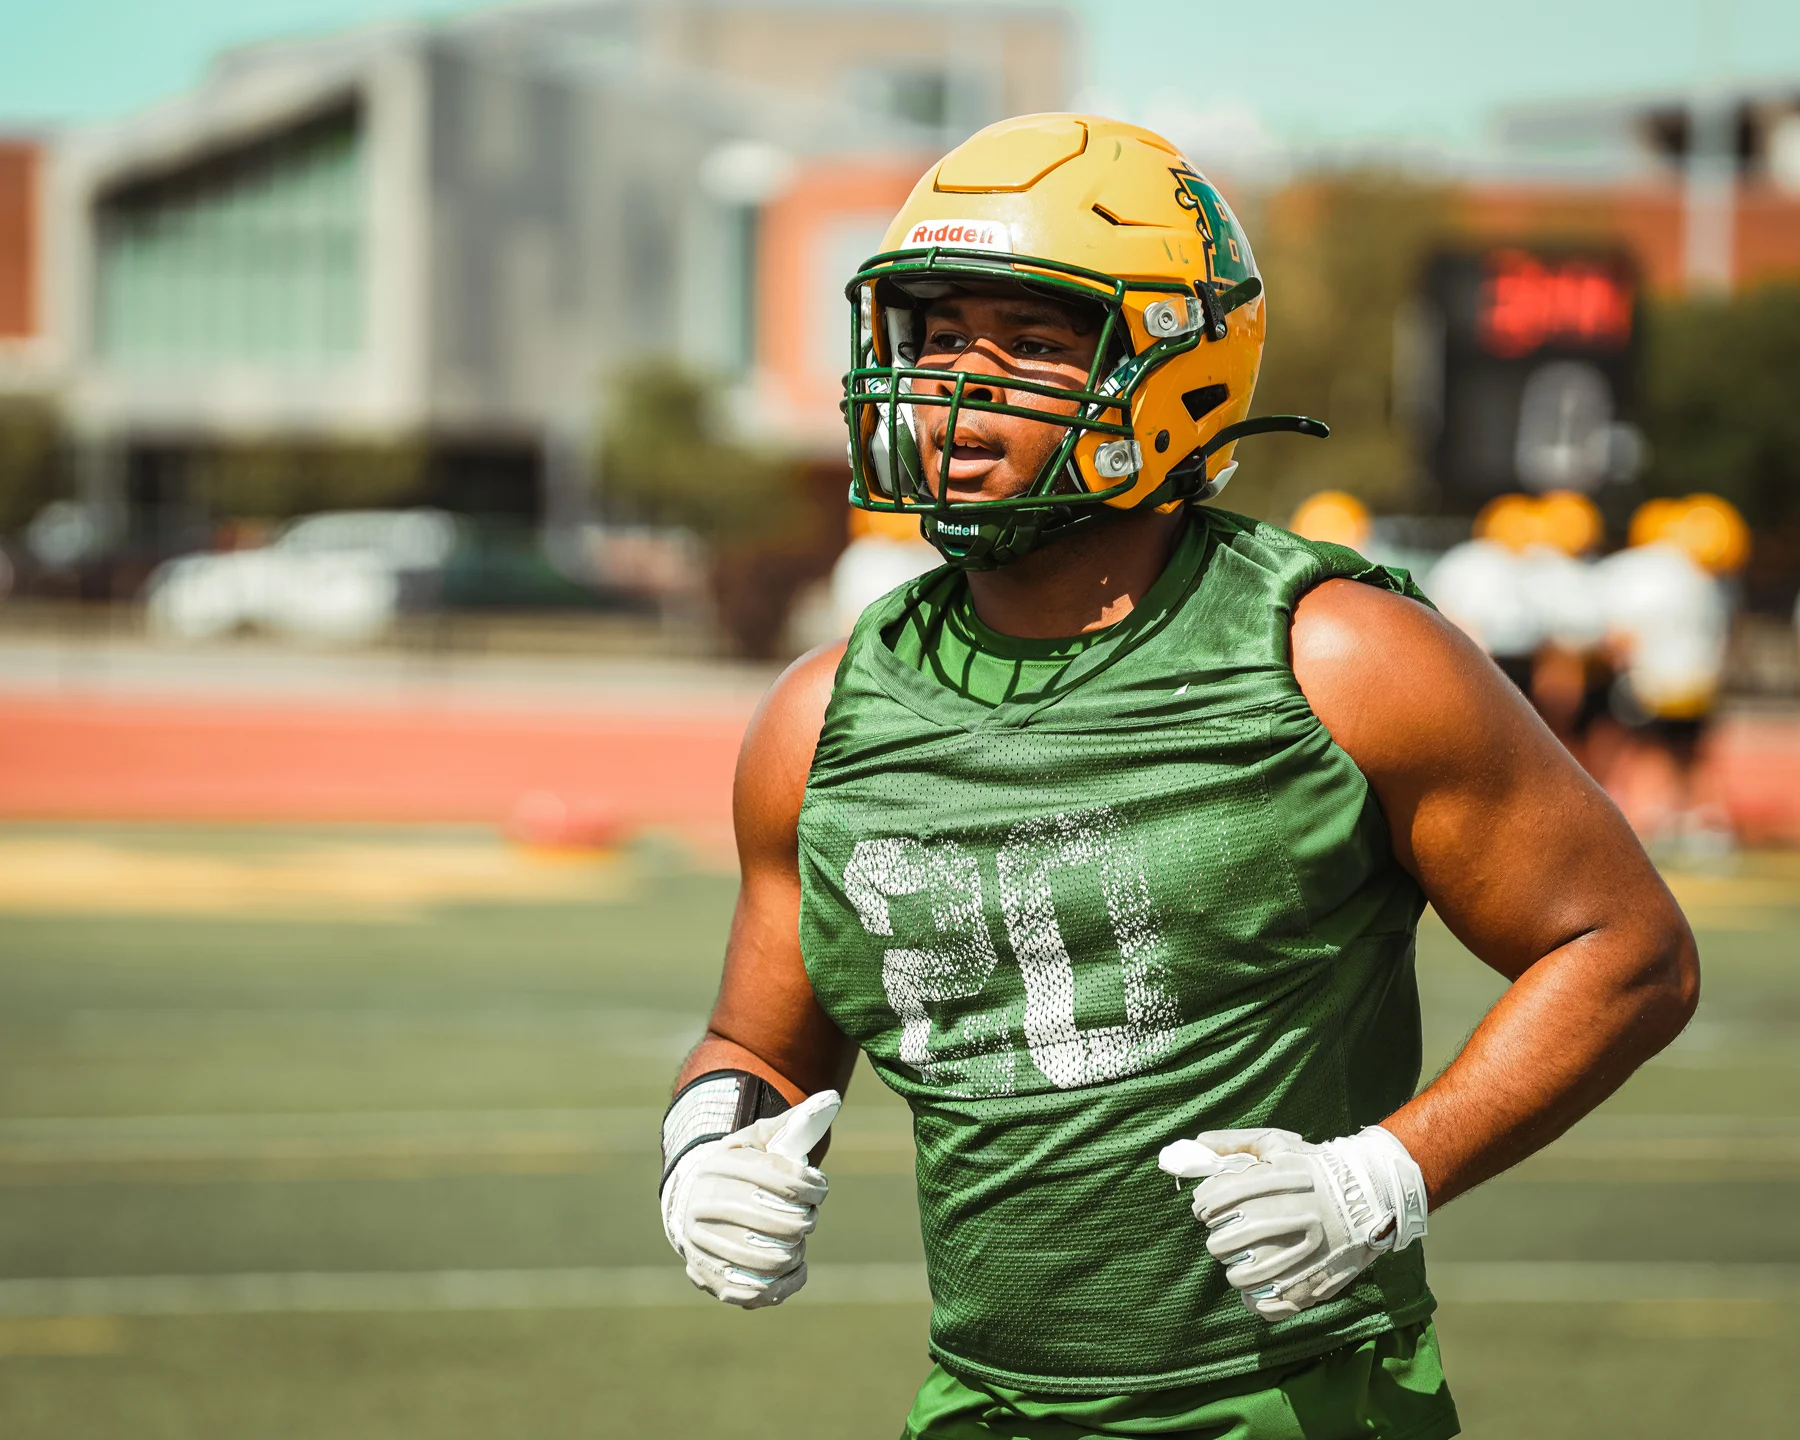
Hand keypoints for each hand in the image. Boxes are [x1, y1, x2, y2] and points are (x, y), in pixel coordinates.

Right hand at [660, 1091, 837, 1308]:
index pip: (781, 1177)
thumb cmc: (740, 1169)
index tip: (819, 1189)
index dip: (812, 1187)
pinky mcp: (707, 1278)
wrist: (692, 1205)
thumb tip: (832, 1100)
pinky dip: (784, 1284)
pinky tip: (793, 1269)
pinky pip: (756, 1291)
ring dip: (795, 1251)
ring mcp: (701, 1245)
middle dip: (805, 1220)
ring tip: (797, 1242)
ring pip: (770, 1258)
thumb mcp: (761, 1139)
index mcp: (719, 1166)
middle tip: (807, 1217)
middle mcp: (704, 1205)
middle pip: (778, 1222)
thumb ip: (796, 1122)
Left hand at [1158, 1125, 1426, 1320]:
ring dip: (1235, 1271)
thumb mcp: (1278, 1144)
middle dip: (1218, 1239)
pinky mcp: (1318, 1280)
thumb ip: (1235, 1143)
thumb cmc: (1316, 1168)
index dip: (1203, 1206)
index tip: (1203, 1210)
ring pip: (1245, 1276)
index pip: (1217, 1199)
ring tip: (1238, 1265)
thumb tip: (1199, 1143)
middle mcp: (1289, 1216)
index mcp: (1275, 1182)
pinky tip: (1257, 1294)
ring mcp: (1305, 1253)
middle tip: (1222, 1238)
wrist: (1373, 1195)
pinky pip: (1275, 1303)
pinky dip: (1260, 1303)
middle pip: (1226, 1241)